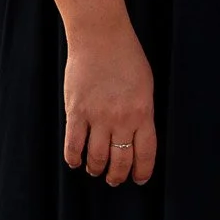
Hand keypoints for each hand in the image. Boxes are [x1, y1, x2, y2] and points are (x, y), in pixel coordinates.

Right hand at [63, 21, 155, 185]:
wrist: (101, 38)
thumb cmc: (127, 58)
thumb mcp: (145, 86)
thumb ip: (142, 112)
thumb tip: (136, 136)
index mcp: (144, 112)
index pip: (146, 152)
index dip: (142, 170)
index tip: (140, 179)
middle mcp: (122, 118)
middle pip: (120, 159)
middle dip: (118, 175)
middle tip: (115, 180)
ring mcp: (97, 117)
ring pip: (96, 157)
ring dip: (96, 169)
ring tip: (96, 171)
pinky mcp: (76, 112)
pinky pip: (73, 145)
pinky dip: (73, 158)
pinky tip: (75, 162)